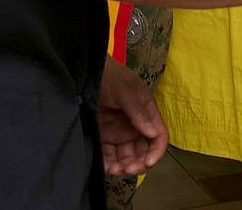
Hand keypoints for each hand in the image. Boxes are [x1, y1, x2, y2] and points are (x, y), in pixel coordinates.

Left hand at [97, 56, 167, 176]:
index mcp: (146, 112)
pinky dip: (109, 164)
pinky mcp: (103, 137)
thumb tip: (153, 133)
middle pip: (143, 151)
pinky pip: (109, 156)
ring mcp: (119, 132)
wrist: (83, 72)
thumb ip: (138, 111)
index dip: (156, 151)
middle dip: (139, 164)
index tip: (147, 162)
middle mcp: (135, 125)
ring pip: (127, 157)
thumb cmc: (109, 75)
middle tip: (127, 169)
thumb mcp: (125, 89)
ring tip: (114, 170)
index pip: (158, 135)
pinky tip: (106, 167)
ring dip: (124, 167)